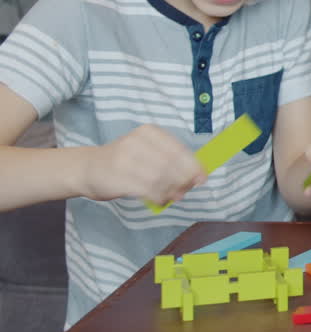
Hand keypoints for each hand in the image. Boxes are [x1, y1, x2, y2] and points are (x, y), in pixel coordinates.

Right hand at [84, 125, 204, 205]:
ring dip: (171, 190)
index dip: (193, 166)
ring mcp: (125, 160)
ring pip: (160, 178)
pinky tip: (160, 199)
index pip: (178, 150)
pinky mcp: (117, 178)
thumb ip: (170, 159)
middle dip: (183, 180)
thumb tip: (196, 175)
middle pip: (171, 165)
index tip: (202, 178)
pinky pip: (147, 190)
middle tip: (185, 190)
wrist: (87, 167)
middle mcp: (136, 142)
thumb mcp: (146, 150)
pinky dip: (159, 197)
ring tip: (173, 196)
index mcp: (148, 132)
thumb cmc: (123, 160)